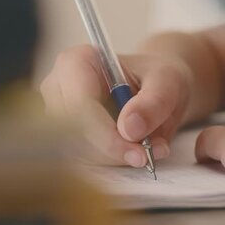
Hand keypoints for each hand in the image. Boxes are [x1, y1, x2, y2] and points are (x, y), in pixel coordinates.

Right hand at [40, 45, 191, 165]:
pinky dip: (111, 162)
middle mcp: (58, 88)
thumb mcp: (167, 81)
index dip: (107, 135)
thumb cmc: (157, 77)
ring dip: (114, 159)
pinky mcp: (64, 139)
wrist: (155, 88)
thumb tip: (129, 129)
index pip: (80, 107)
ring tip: (147, 149)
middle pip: (73, 134)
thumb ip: (154, 102)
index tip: (139, 154)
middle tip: (146, 156)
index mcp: (77, 62)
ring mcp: (57, 116)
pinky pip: (83, 161)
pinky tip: (131, 151)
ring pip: (77, 153)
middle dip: (112, 151)